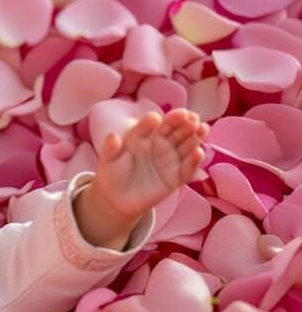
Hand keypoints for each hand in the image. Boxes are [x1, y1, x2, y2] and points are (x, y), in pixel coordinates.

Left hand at [76, 109, 208, 248]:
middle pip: (178, 132)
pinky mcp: (175, 178)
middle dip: (187, 124)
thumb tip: (112, 136)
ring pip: (187, 146)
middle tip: (193, 118)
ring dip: (196, 137)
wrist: (116, 198)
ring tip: (203, 128)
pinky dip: (194, 161)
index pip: (160, 124)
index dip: (169, 118)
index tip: (176, 113)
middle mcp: (161, 145)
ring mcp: (170, 161)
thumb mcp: (108, 160)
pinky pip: (187, 169)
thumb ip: (110, 148)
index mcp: (146, 136)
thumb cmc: (112, 173)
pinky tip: (199, 153)